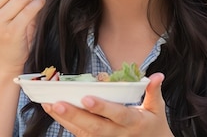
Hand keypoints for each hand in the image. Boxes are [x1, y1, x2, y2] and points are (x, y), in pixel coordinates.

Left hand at [42, 73, 172, 136]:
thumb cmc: (153, 124)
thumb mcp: (157, 108)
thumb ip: (154, 91)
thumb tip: (158, 75)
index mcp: (134, 122)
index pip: (117, 114)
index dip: (102, 107)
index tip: (87, 98)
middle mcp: (118, 134)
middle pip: (94, 127)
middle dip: (75, 115)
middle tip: (56, 103)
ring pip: (84, 132)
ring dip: (65, 119)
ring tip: (48, 104)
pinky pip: (80, 134)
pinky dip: (66, 123)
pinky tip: (52, 110)